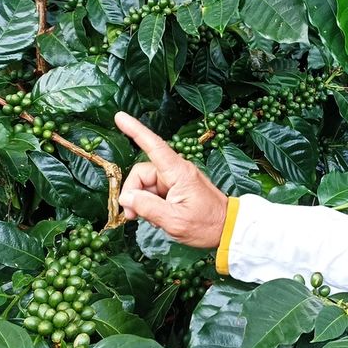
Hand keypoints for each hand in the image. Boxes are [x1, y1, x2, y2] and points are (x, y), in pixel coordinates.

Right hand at [114, 112, 227, 248]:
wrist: (227, 229)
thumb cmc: (206, 224)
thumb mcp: (175, 221)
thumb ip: (148, 207)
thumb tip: (126, 197)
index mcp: (179, 172)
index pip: (154, 146)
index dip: (135, 130)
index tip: (119, 117)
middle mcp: (176, 171)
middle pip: (141, 173)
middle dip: (133, 194)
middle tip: (132, 215)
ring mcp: (176, 179)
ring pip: (145, 184)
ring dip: (142, 202)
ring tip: (151, 220)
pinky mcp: (176, 188)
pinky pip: (153, 191)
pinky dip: (150, 204)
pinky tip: (158, 217)